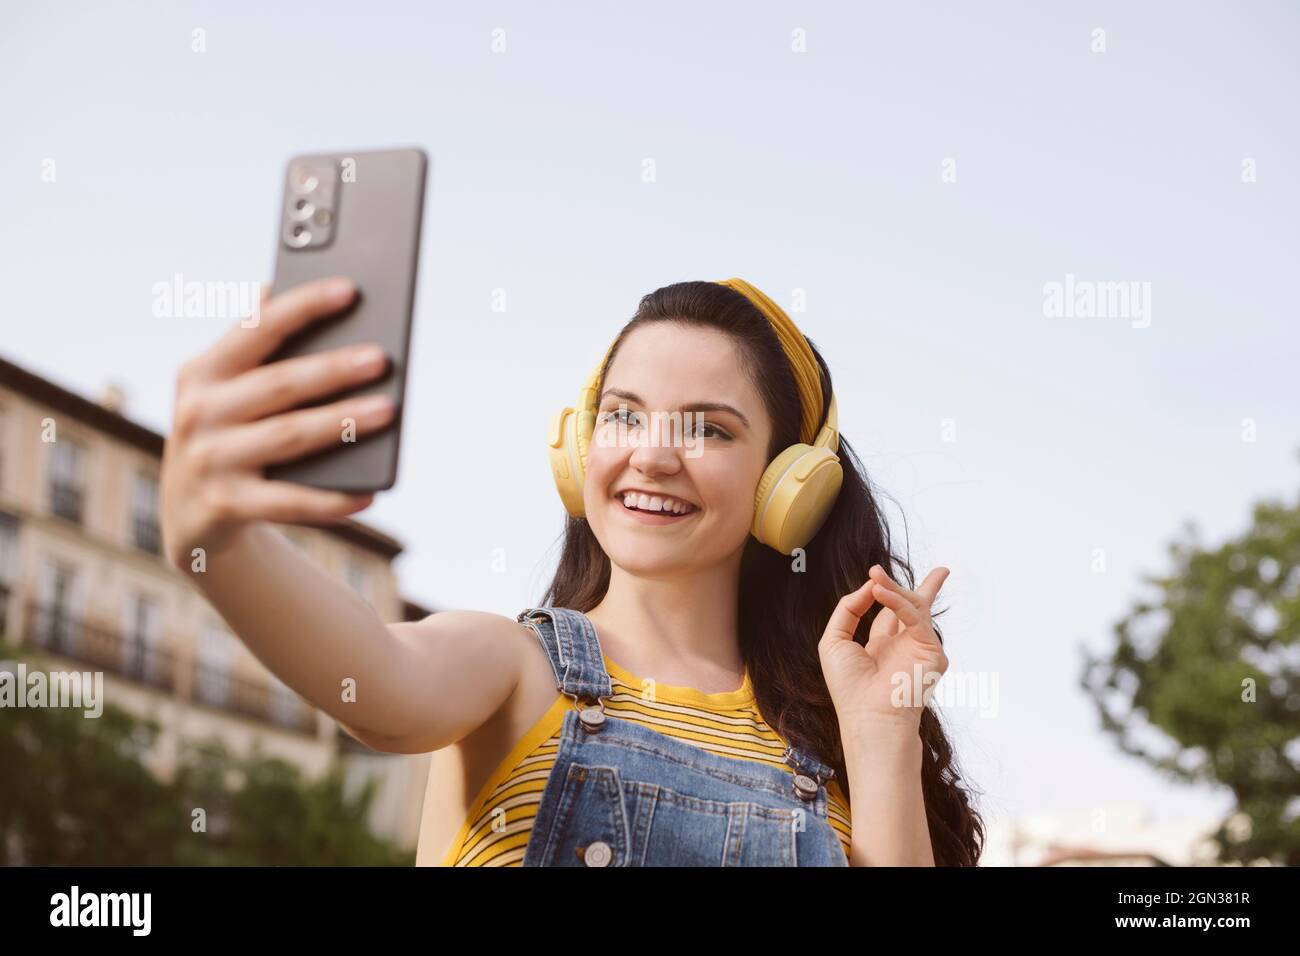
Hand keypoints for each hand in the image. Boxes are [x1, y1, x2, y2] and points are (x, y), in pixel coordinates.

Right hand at [159, 277, 391, 568]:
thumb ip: (262, 351)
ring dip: (341, 423)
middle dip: (332, 369)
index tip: (349, 290)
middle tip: (381, 358)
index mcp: (202, 372)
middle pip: (279, 384)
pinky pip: (290, 502)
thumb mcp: (229, 392)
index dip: (303, 307)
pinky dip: (332, 499)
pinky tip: (370, 492)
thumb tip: (316, 299)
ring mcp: (209, 461)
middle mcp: (199, 412)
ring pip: (288, 436)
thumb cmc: (230, 437)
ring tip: (388, 411)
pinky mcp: (225, 505)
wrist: (191, 517)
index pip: (257, 328)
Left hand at [817, 564, 950, 737]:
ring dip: (894, 589)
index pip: (892, 614)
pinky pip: (917, 619)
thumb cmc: (849, 686)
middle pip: (916, 606)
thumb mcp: (835, 641)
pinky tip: (881, 592)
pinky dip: (899, 602)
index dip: (885, 592)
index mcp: (884, 647)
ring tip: (875, 575)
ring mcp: (922, 649)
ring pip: (914, 607)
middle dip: (915, 584)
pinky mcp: (934, 653)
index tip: (874, 576)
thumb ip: (849, 609)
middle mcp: (905, 647)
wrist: (867, 715)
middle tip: (879, 569)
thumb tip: (870, 586)